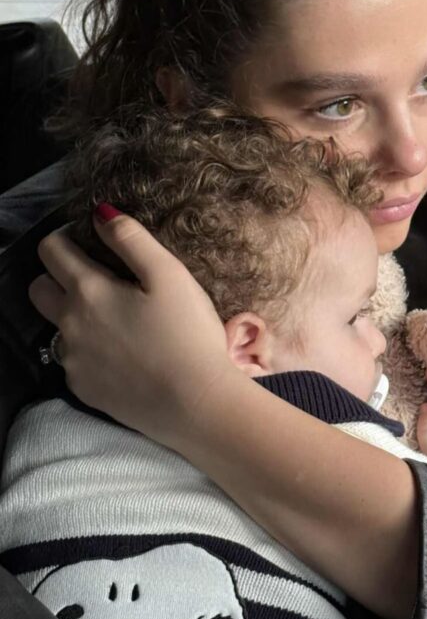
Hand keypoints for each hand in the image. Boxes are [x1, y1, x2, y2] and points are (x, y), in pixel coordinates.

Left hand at [29, 210, 232, 446]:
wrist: (196, 404)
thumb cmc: (188, 335)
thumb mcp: (170, 274)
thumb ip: (130, 238)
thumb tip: (99, 213)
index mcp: (88, 291)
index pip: (51, 250)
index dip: (65, 238)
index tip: (87, 240)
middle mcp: (70, 325)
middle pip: (39, 289)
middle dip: (57, 277)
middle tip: (96, 281)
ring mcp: (73, 361)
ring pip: (57, 328)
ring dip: (75, 318)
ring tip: (116, 323)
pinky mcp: (84, 390)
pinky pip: (75, 362)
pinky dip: (90, 353)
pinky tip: (123, 356)